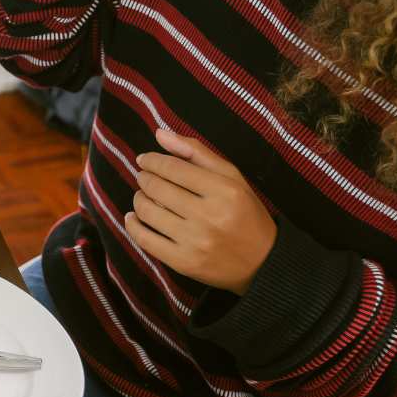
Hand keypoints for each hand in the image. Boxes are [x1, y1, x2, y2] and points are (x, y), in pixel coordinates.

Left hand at [123, 129, 276, 294]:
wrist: (263, 262)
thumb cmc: (246, 214)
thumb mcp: (232, 178)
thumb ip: (196, 153)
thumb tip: (160, 134)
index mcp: (224, 191)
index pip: (173, 168)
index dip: (152, 161)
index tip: (144, 160)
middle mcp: (209, 216)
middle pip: (157, 188)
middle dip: (144, 178)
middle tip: (144, 177)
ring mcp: (194, 241)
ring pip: (147, 212)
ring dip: (138, 199)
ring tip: (142, 196)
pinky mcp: (183, 262)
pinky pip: (144, 240)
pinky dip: (132, 225)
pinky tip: (134, 217)